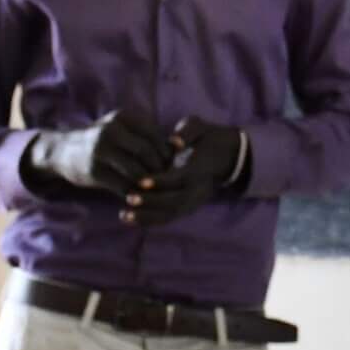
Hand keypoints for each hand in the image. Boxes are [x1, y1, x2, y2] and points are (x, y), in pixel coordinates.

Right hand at [28, 110, 169, 197]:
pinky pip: (124, 186)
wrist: (63, 152)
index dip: (166, 152)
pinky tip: (138, 196)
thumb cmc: (102, 142)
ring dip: (149, 184)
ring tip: (153, 189)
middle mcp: (111, 130)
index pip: (155, 135)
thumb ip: (144, 136)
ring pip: (138, 172)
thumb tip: (177, 151)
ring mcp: (100, 151)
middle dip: (160, 169)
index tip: (170, 164)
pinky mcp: (94, 171)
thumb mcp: (121, 129)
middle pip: (148, 153)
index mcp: (122, 117)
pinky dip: (135, 193)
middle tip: (165, 179)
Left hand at [123, 117, 245, 226]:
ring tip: (123, 215)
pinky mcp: (187, 208)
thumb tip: (175, 141)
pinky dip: (148, 220)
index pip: (180, 179)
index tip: (142, 181)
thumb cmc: (207, 138)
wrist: (226, 155)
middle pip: (175, 202)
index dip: (161, 181)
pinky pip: (168, 218)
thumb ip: (188, 132)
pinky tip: (128, 219)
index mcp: (201, 170)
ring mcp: (194, 202)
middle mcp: (199, 190)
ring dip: (147, 217)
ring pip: (171, 215)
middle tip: (129, 198)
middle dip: (151, 202)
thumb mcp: (200, 128)